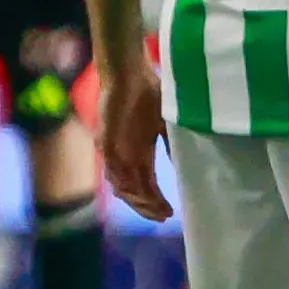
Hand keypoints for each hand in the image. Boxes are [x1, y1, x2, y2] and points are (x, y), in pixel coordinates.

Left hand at [99, 56, 173, 221]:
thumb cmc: (148, 91)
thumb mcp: (165, 122)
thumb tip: (182, 164)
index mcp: (137, 152)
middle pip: (132, 193)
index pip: (144, 185)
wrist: (127, 71)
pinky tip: (143, 193)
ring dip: (139, 201)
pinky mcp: (105, 142)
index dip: (155, 202)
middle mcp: (123, 156)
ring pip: (122, 187)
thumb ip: (171, 144)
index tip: (170, 212)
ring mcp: (112, 150)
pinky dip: (127, 185)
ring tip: (157, 209)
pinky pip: (113, 171)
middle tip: (164, 216)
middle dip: (148, 208)